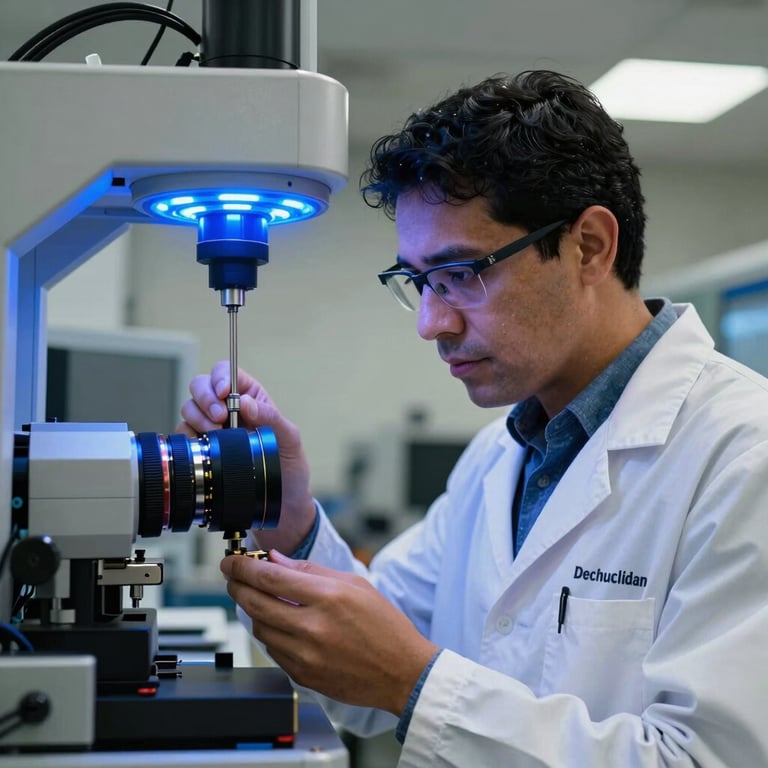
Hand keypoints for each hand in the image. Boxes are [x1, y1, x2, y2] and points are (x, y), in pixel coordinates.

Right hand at [177, 362, 315, 551]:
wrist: (280, 505)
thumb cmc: (289, 469)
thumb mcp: (289, 440)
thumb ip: (271, 418)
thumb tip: (245, 402)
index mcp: (252, 399)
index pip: (227, 373)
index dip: (220, 377)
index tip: (224, 394)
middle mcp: (229, 410)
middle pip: (202, 386)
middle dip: (206, 398)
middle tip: (219, 417)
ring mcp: (213, 428)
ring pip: (189, 407)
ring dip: (197, 416)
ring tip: (214, 432)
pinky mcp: (202, 448)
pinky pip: (184, 434)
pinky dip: (189, 436)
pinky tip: (204, 446)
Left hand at [221, 551, 439, 715]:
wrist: (402, 672)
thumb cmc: (385, 626)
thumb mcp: (354, 585)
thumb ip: (311, 571)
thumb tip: (276, 560)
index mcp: (328, 597)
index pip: (271, 578)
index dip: (244, 567)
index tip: (232, 561)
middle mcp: (313, 627)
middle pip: (256, 602)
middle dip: (237, 585)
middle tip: (233, 576)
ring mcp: (305, 655)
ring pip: (259, 628)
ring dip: (251, 610)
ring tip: (256, 598)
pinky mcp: (302, 675)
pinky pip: (272, 650)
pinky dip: (268, 633)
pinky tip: (277, 623)